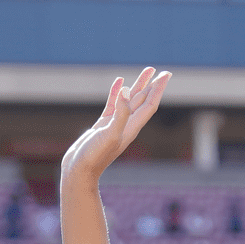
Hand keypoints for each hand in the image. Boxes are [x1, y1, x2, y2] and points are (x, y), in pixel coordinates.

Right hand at [61, 68, 171, 184]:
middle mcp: (126, 125)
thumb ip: (120, 113)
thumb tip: (126, 91)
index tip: (166, 75)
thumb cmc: (94, 157)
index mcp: (132, 127)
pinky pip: (113, 104)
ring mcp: (114, 125)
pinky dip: (116, 92)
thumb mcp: (109, 134)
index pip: (149, 105)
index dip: (158, 90)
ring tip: (147, 72)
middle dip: (153, 86)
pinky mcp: (102, 125)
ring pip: (130, 101)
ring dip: (139, 86)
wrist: (79, 171)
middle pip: (144, 101)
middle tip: (163, 72)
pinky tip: (119, 82)